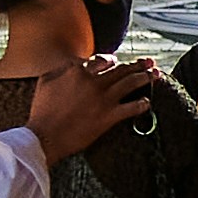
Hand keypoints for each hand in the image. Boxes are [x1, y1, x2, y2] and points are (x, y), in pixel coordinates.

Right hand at [27, 52, 142, 158]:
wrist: (44, 137)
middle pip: (120, 68)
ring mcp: (103, 98)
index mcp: (77, 70)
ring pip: (130, 82)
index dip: (110, 60)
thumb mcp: (46, 81)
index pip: (100, 60)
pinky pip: (131, 107)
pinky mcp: (109, 116)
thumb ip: (61, 68)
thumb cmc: (42, 111)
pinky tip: (148, 102)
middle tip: (148, 61)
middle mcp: (93, 81)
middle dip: (136, 64)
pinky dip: (142, 104)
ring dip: (145, 77)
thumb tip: (74, 62)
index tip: (115, 61)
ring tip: (155, 74)